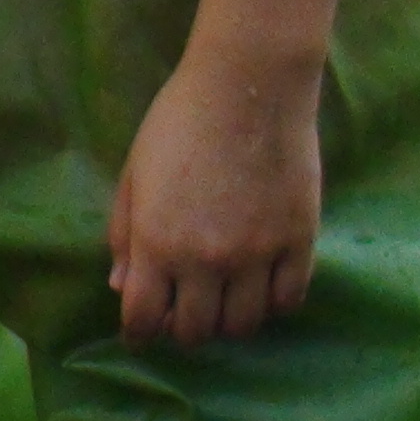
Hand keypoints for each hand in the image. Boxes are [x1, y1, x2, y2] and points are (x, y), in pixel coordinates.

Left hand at [108, 46, 321, 344]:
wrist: (248, 87)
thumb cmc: (178, 123)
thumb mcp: (133, 176)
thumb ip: (123, 235)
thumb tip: (120, 286)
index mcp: (156, 243)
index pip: (143, 319)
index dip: (138, 333)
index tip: (139, 332)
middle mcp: (205, 259)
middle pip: (194, 331)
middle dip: (181, 329)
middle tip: (181, 312)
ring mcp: (257, 254)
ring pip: (242, 325)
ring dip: (226, 322)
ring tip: (221, 303)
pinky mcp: (299, 241)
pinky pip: (287, 300)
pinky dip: (271, 304)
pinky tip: (260, 289)